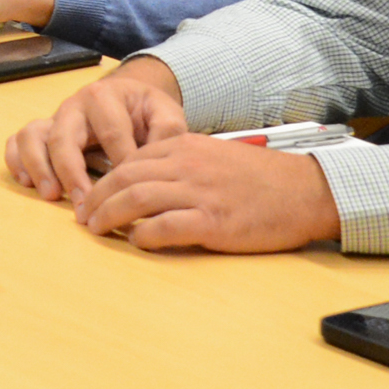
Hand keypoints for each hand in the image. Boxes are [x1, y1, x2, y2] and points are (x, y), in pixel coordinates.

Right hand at [5, 56, 187, 207]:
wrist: (129, 97)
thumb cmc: (146, 111)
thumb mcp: (164, 112)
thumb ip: (168, 132)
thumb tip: (155, 161)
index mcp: (104, 97)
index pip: (111, 133)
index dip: (121, 164)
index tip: (133, 193)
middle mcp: (73, 106)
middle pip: (64, 138)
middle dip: (72, 174)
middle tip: (85, 206)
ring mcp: (53, 119)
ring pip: (32, 136)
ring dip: (39, 167)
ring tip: (52, 195)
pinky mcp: (41, 132)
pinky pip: (16, 141)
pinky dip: (17, 160)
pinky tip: (27, 183)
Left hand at [76, 133, 343, 252]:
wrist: (305, 191)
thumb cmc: (261, 179)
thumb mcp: (214, 156)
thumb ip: (180, 162)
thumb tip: (146, 179)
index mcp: (184, 146)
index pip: (130, 159)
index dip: (104, 178)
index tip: (91, 194)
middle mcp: (187, 165)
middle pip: (124, 177)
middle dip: (97, 197)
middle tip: (83, 216)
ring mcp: (199, 193)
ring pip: (137, 199)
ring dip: (110, 215)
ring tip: (97, 229)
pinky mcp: (214, 221)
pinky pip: (166, 227)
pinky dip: (144, 235)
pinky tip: (136, 242)